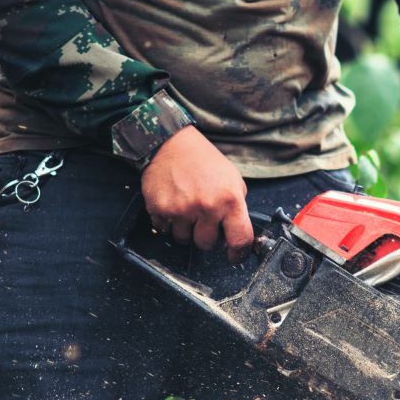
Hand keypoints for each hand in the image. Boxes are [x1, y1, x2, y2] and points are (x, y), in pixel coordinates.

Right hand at [141, 125, 253, 262]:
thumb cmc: (205, 162)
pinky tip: (173, 206)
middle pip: (206, 244)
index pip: (240, 239)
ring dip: (186, 231)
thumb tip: (236, 233)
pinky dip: (168, 223)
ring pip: (184, 240)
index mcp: (230, 201)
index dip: (238, 253)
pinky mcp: (159, 208)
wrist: (172, 143)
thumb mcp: (233, 181)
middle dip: (206, 237)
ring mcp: (181, 209)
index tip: (234, 255)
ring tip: (187, 210)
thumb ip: (236, 208)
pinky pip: (164, 230)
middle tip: (203, 221)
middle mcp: (206, 207)